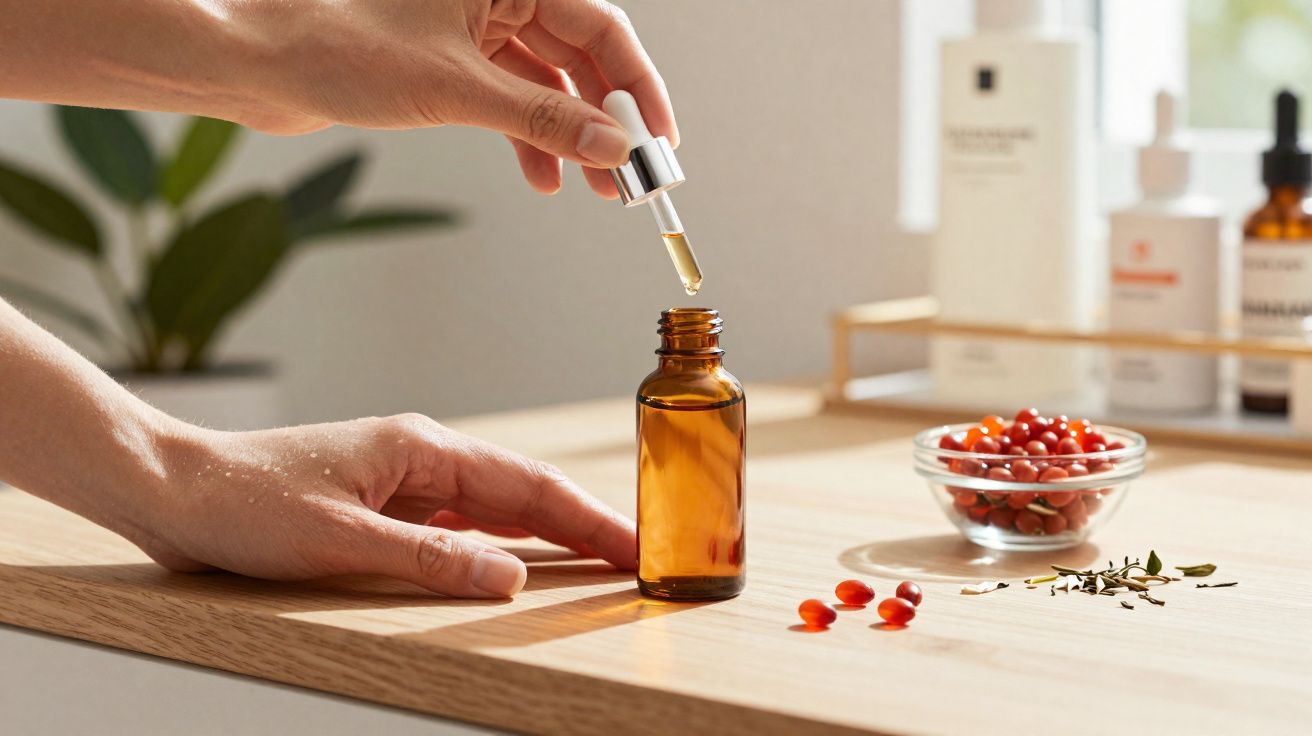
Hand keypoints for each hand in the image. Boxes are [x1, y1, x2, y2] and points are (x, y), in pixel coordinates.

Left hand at [133, 414, 635, 597]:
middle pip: (524, 493)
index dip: (589, 518)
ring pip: (495, 509)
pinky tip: (512, 565)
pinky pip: (458, 525)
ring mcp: (402, 480)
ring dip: (546, 536)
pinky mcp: (381, 504)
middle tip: (637, 561)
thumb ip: (431, 559)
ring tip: (595, 565)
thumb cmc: (243, 500)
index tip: (636, 545)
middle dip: (583, 527)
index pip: (529, 486)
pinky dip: (497, 545)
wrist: (173, 486)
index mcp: (422, 448)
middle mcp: (421, 458)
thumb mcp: (340, 539)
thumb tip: (512, 579)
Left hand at [240, 0, 677, 197]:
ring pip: (547, 81)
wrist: (256, 62)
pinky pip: (509, 99)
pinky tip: (543, 177)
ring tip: (592, 189)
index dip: (638, 85)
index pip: (600, 24)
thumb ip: (542, 116)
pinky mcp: (447, 61)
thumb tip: (612, 146)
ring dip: (571, 135)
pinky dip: (529, 137)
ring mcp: (471, 28)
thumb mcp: (456, 88)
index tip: (659, 140)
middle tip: (630, 176)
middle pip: (579, 55)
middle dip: (606, 118)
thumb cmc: (339, 46)